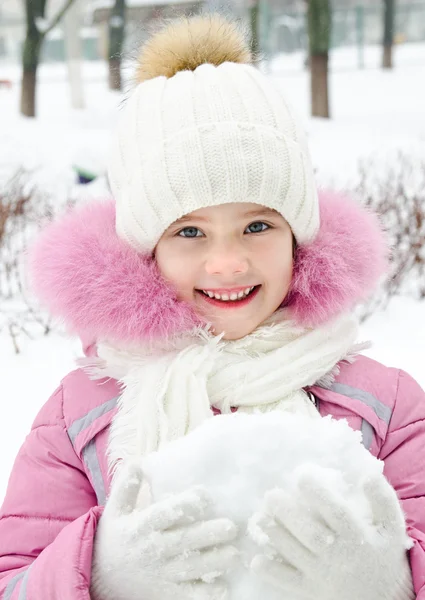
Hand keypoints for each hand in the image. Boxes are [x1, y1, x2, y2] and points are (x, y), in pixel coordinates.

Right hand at [91, 462, 238, 599]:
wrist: (98, 580)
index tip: (204, 495)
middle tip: (231, 527)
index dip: (184, 504)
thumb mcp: (114, 510)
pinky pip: (187, 595)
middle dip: (208, 534)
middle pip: (183, 540)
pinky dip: (205, 594)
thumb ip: (126, 485)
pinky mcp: (165, 594)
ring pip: (191, 568)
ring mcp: (161, 574)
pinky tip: (223, 588)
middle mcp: (153, 550)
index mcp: (141, 526)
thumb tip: (140, 461)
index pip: (164, 514)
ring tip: (234, 554)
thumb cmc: (113, 539)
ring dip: (214, 562)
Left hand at [248, 465, 413, 599]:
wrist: (386, 598)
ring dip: (276, 535)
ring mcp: (323, 575)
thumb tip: (368, 476)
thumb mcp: (391, 526)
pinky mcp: (312, 591)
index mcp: (357, 536)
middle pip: (310, 533)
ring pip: (295, 553)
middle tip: (270, 495)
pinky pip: (289, 582)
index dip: (318, 494)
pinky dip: (272, 573)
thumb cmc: (383, 554)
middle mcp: (338, 556)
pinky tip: (256, 560)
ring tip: (261, 517)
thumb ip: (382, 499)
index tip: (301, 475)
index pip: (336, 512)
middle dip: (287, 513)